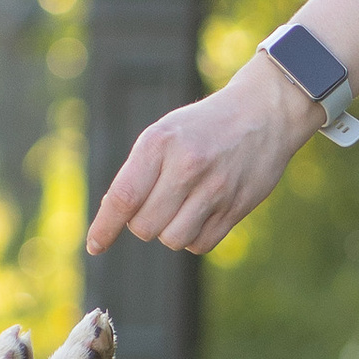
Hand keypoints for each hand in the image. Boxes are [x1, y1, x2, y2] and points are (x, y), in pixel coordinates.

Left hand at [86, 57, 319, 259]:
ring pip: (172, 240)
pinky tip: (201, 213)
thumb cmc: (203, 127)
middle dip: (143, 223)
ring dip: (170, 231)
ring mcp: (215, 189)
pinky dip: (194, 238)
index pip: (122, 198)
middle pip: (144, 226)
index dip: (104, 228)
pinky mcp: (237, 207)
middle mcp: (187, 166)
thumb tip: (114, 219)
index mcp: (160, 143)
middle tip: (157, 202)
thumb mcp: (164, 134)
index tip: (95, 245)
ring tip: (181, 207)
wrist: (264, 112)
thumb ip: (139, 172)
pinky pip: (200, 245)